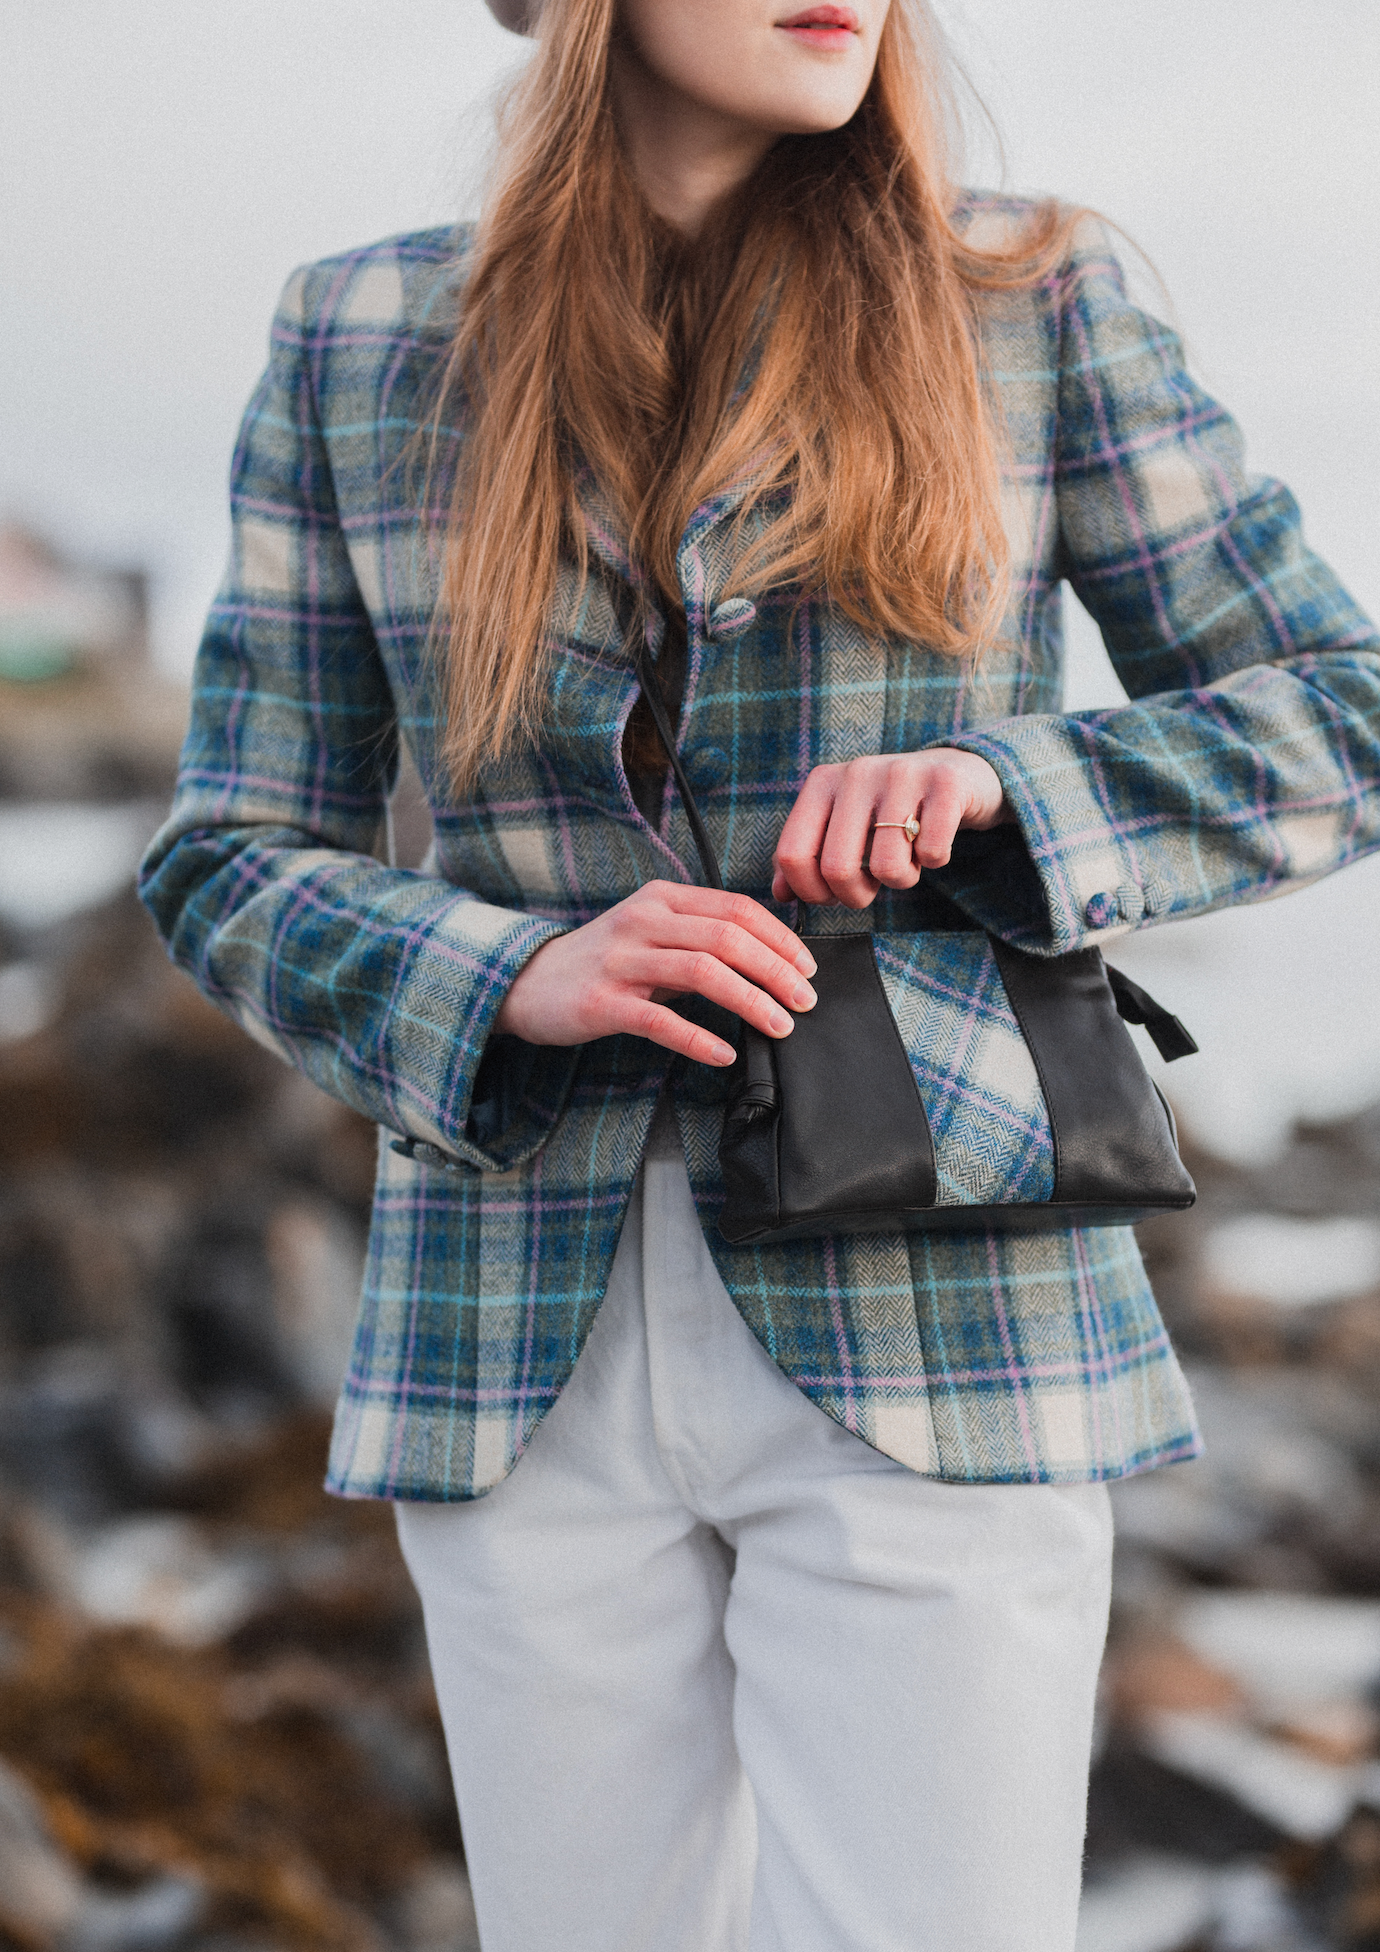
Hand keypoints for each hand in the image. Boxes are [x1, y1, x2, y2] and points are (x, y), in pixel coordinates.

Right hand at [494, 882, 817, 1066]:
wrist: (527, 983)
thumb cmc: (602, 962)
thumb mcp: (652, 934)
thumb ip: (700, 939)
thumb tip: (767, 960)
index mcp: (662, 899)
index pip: (736, 909)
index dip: (780, 938)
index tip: (807, 968)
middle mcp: (643, 921)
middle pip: (726, 937)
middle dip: (775, 970)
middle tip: (804, 1000)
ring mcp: (621, 961)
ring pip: (702, 972)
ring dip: (750, 1000)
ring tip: (778, 1025)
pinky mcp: (602, 1003)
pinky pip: (660, 1021)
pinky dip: (698, 1039)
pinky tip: (723, 1054)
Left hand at [772, 749, 1008, 908]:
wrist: (957, 774)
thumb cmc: (889, 811)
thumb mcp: (842, 827)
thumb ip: (807, 858)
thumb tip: (780, 895)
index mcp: (822, 782)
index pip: (792, 855)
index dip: (810, 892)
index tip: (831, 896)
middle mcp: (857, 772)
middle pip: (837, 869)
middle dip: (855, 896)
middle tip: (872, 887)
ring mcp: (902, 774)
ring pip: (887, 867)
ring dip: (901, 880)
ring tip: (907, 860)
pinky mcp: (946, 784)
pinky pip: (932, 854)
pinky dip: (935, 862)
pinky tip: (932, 843)